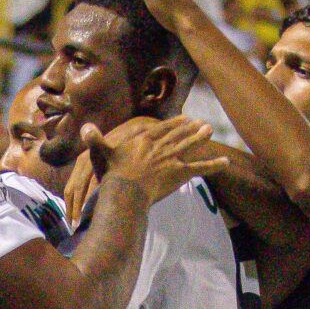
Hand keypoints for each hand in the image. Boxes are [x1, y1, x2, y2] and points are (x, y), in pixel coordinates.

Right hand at [84, 115, 226, 205]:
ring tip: (210, 130)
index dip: (173, 123)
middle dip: (190, 128)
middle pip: (178, 135)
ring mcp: (172, 158)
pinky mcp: (180, 173)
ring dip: (201, 138)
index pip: (161, 129)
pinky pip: (201, 168)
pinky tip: (226, 162)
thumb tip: (84, 127)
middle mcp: (161, 146)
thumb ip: (95, 140)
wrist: (126, 190)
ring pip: (190, 145)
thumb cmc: (112, 174)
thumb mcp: (101, 154)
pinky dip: (214, 165)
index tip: (183, 118)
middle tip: (202, 123)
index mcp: (144, 140)